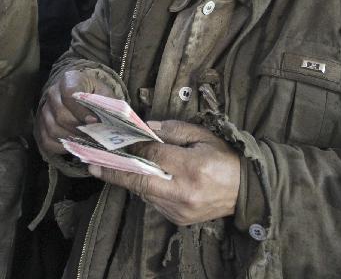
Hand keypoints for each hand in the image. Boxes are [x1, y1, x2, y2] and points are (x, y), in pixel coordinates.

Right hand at [35, 69, 117, 155]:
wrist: (80, 91)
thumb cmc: (94, 92)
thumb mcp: (103, 91)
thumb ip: (107, 102)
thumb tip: (113, 119)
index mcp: (69, 80)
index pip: (70, 95)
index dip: (81, 111)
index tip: (94, 121)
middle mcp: (53, 93)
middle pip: (61, 115)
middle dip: (78, 129)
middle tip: (93, 137)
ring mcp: (44, 109)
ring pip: (53, 129)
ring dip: (71, 138)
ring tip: (86, 142)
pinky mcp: (40, 123)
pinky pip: (46, 140)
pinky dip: (60, 146)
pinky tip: (74, 146)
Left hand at [88, 120, 240, 225]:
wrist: (244, 192)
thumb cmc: (225, 158)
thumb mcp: (204, 136)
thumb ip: (175, 130)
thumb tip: (148, 127)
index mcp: (193, 166)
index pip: (154, 154)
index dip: (134, 146)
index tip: (116, 140)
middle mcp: (183, 190)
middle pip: (139, 179)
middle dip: (113, 171)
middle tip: (91, 164)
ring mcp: (179, 208)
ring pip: (143, 192)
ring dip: (129, 179)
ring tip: (110, 167)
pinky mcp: (177, 219)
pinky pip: (153, 201)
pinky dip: (145, 188)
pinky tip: (143, 178)